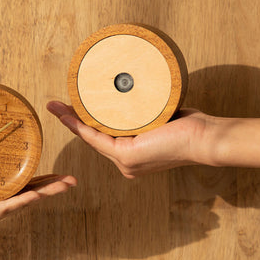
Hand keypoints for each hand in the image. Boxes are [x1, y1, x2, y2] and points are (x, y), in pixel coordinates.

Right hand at [47, 101, 216, 177]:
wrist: (204, 138)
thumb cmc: (188, 127)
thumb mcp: (157, 118)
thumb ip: (141, 114)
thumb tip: (131, 95)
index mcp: (132, 156)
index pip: (103, 138)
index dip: (83, 124)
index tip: (68, 110)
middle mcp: (126, 163)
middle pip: (93, 138)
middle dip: (72, 121)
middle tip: (56, 105)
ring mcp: (125, 163)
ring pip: (92, 138)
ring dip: (71, 122)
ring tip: (55, 107)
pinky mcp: (127, 156)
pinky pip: (97, 138)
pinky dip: (80, 127)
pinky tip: (67, 116)